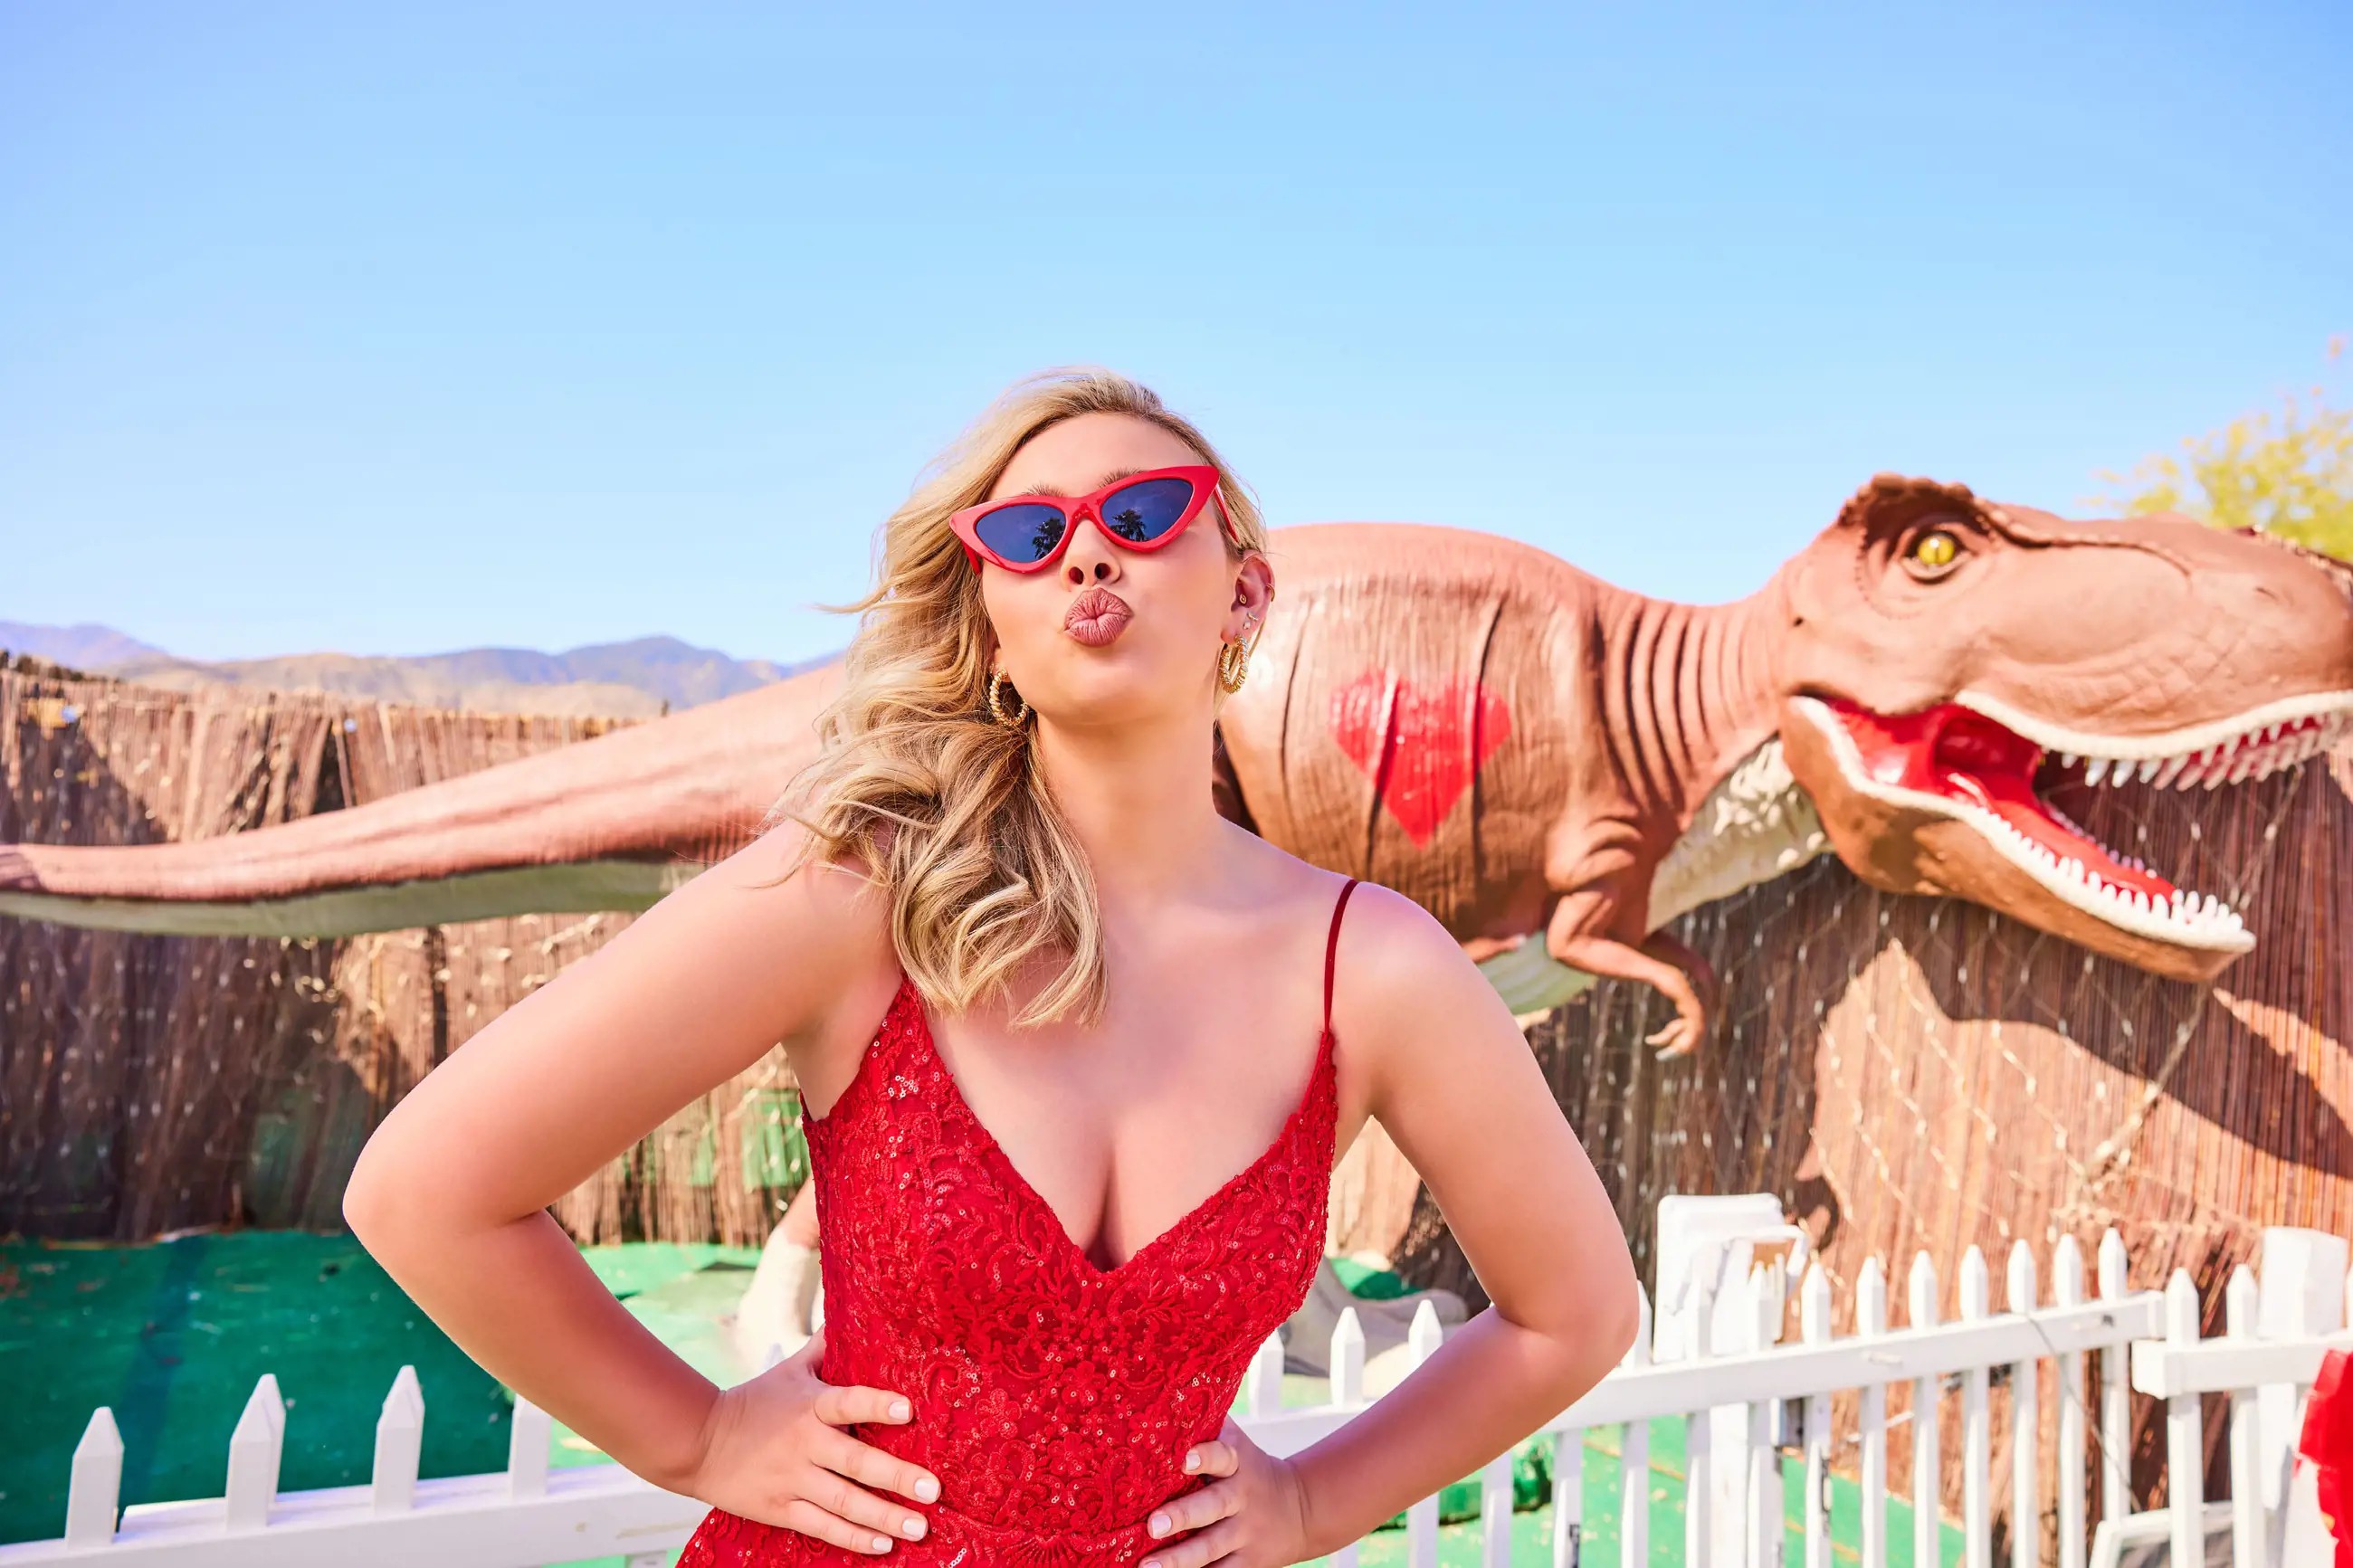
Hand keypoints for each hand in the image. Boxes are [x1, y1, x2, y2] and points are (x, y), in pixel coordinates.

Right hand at [676, 1324, 940, 1554]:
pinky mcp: (780, 1510)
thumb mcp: (789, 1371)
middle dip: (896, 1477)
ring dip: (884, 1516)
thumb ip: (823, 1347)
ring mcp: (792, 1480)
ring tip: (919, 1527)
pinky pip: (821, 1527)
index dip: (877, 1405)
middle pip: (855, 1463)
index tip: (908, 1410)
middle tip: (933, 1490)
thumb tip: (851, 1309)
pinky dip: (852, 1538)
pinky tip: (883, 1545)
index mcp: (809, 1406)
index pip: (847, 1403)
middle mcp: (803, 1444)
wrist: (698, 1443)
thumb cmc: (754, 1402)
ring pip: (844, 1502)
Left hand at [1138, 1415, 1313, 1567]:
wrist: (1303, 1509)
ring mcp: (1245, 1534)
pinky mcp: (1247, 1563)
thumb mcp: (1237, 1443)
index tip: (1185, 1458)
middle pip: (1212, 1507)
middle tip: (1153, 1524)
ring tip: (1147, 1567)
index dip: (1205, 1455)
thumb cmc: (1248, 1468)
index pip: (1222, 1455)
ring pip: (1211, 1547)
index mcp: (1237, 1463)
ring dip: (1179, 1560)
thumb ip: (1207, 1423)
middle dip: (1183, 1516)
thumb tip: (1167, 1386)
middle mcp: (1241, 1498)